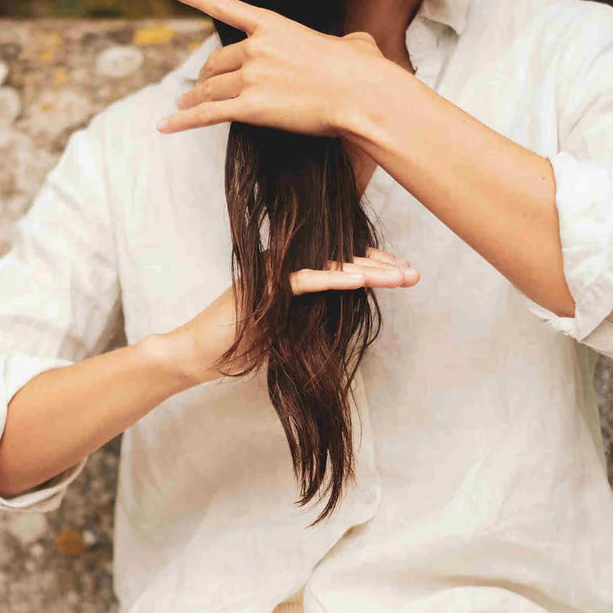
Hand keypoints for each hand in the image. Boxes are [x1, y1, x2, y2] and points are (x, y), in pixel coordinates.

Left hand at [156, 0, 390, 138]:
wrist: (363, 97)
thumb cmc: (364, 71)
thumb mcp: (354, 44)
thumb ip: (342, 42)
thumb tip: (353, 46)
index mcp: (274, 25)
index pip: (224, 5)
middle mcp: (256, 48)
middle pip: (216, 62)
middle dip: (205, 74)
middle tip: (198, 85)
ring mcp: (251, 78)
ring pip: (210, 89)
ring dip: (194, 98)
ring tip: (183, 105)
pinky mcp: (251, 108)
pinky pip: (207, 114)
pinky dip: (182, 121)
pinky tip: (164, 126)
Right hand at [157, 247, 419, 386]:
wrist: (198, 354)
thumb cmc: (240, 344)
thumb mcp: (284, 327)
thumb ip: (309, 313)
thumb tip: (344, 312)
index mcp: (288, 268)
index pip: (337, 260)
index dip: (371, 262)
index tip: (402, 270)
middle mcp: (282, 263)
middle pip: (339, 258)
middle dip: (381, 265)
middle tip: (414, 272)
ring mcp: (272, 272)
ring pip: (328, 265)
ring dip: (369, 271)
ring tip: (402, 275)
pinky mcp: (263, 288)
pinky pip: (305, 279)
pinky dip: (335, 279)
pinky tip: (361, 280)